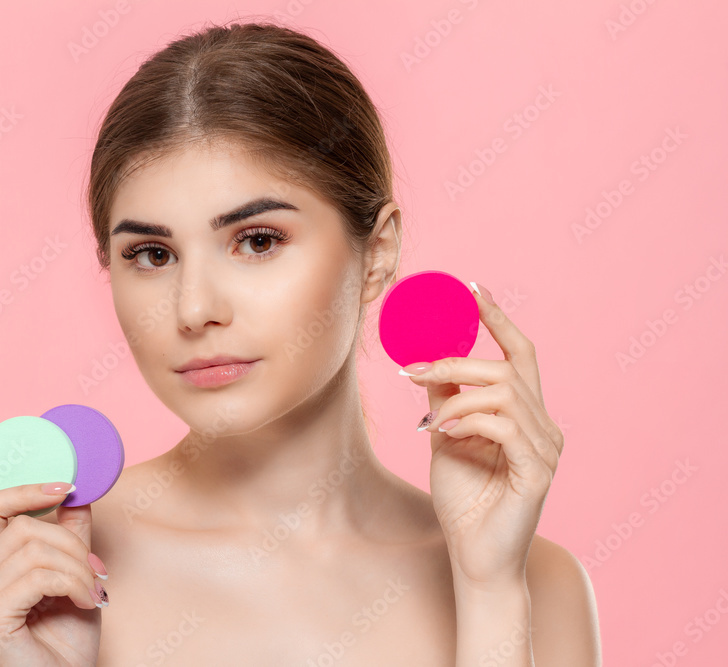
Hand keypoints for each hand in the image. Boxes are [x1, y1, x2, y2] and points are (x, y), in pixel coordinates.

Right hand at [0, 483, 105, 666]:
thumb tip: (77, 491)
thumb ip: (71, 534)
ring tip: (93, 591)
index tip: (66, 488)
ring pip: (34, 550)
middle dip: (71, 544)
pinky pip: (38, 577)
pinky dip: (71, 584)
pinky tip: (85, 602)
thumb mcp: (75, 574)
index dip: (25, 490)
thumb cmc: (66, 640)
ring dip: (77, 568)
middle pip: (23, 526)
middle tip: (96, 571)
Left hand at [404, 283, 563, 588]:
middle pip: (507, 368)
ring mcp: (546, 448)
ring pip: (504, 393)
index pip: (520, 354)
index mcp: (526, 414)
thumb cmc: (464, 498)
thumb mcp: (446, 435)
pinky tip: (443, 434)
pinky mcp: (538, 471)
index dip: (498, 319)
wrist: (474, 556)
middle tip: (413, 369)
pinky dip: (468, 421)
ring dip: (457, 398)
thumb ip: (444, 397)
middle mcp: (544, 426)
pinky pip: (504, 425)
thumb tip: (425, 358)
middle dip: (457, 360)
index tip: (472, 288)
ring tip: (429, 421)